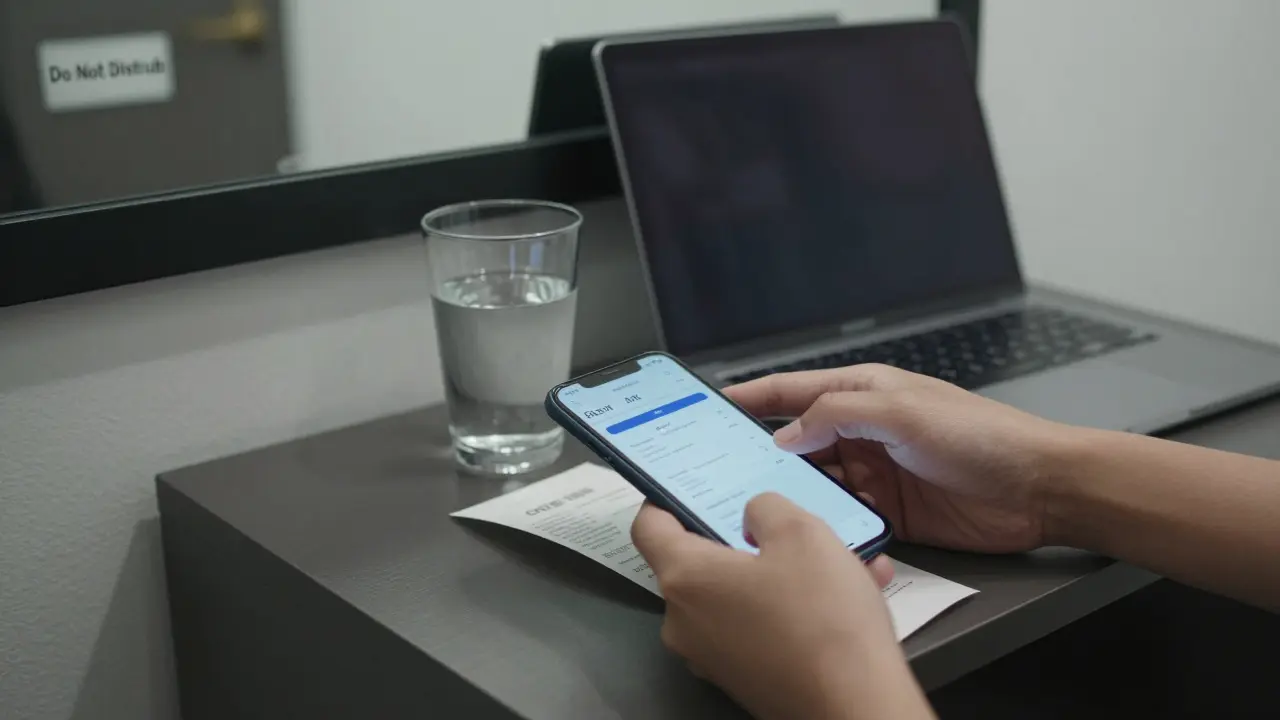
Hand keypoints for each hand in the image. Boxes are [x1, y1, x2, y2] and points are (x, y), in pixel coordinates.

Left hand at [632, 495, 931, 719]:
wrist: (855, 707)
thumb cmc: (820, 611)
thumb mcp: (802, 532)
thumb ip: (766, 508)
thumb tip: (751, 518)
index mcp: (685, 579)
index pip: (649, 528)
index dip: (665, 500)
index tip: (694, 487)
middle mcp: (684, 622)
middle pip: (702, 564)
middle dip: (747, 539)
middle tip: (787, 523)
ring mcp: (711, 658)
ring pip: (742, 596)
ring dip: (785, 574)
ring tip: (843, 558)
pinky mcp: (744, 681)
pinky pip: (763, 628)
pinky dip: (796, 609)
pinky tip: (851, 595)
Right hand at [726, 364, 1068, 553]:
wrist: (1037, 488)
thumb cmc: (982, 436)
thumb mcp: (900, 412)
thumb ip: (836, 416)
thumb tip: (785, 434)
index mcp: (863, 393)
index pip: (792, 391)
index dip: (750, 397)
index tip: (710, 405)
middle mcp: (863, 432)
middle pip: (795, 442)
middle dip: (760, 455)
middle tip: (721, 470)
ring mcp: (874, 474)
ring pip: (813, 484)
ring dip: (792, 494)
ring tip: (759, 505)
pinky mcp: (887, 513)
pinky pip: (841, 518)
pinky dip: (823, 524)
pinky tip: (807, 531)